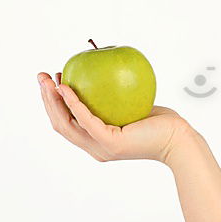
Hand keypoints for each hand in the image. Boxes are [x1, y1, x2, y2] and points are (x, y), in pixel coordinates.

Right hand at [37, 71, 195, 163]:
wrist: (179, 140)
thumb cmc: (161, 124)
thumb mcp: (132, 107)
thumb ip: (116, 98)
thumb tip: (105, 73)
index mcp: (97, 141)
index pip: (67, 123)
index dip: (54, 103)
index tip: (52, 81)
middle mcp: (95, 148)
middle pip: (60, 123)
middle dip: (46, 99)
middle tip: (42, 76)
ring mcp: (101, 147)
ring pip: (66, 123)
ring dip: (53, 99)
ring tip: (48, 79)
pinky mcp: (109, 142)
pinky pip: (86, 119)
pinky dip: (73, 102)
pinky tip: (66, 87)